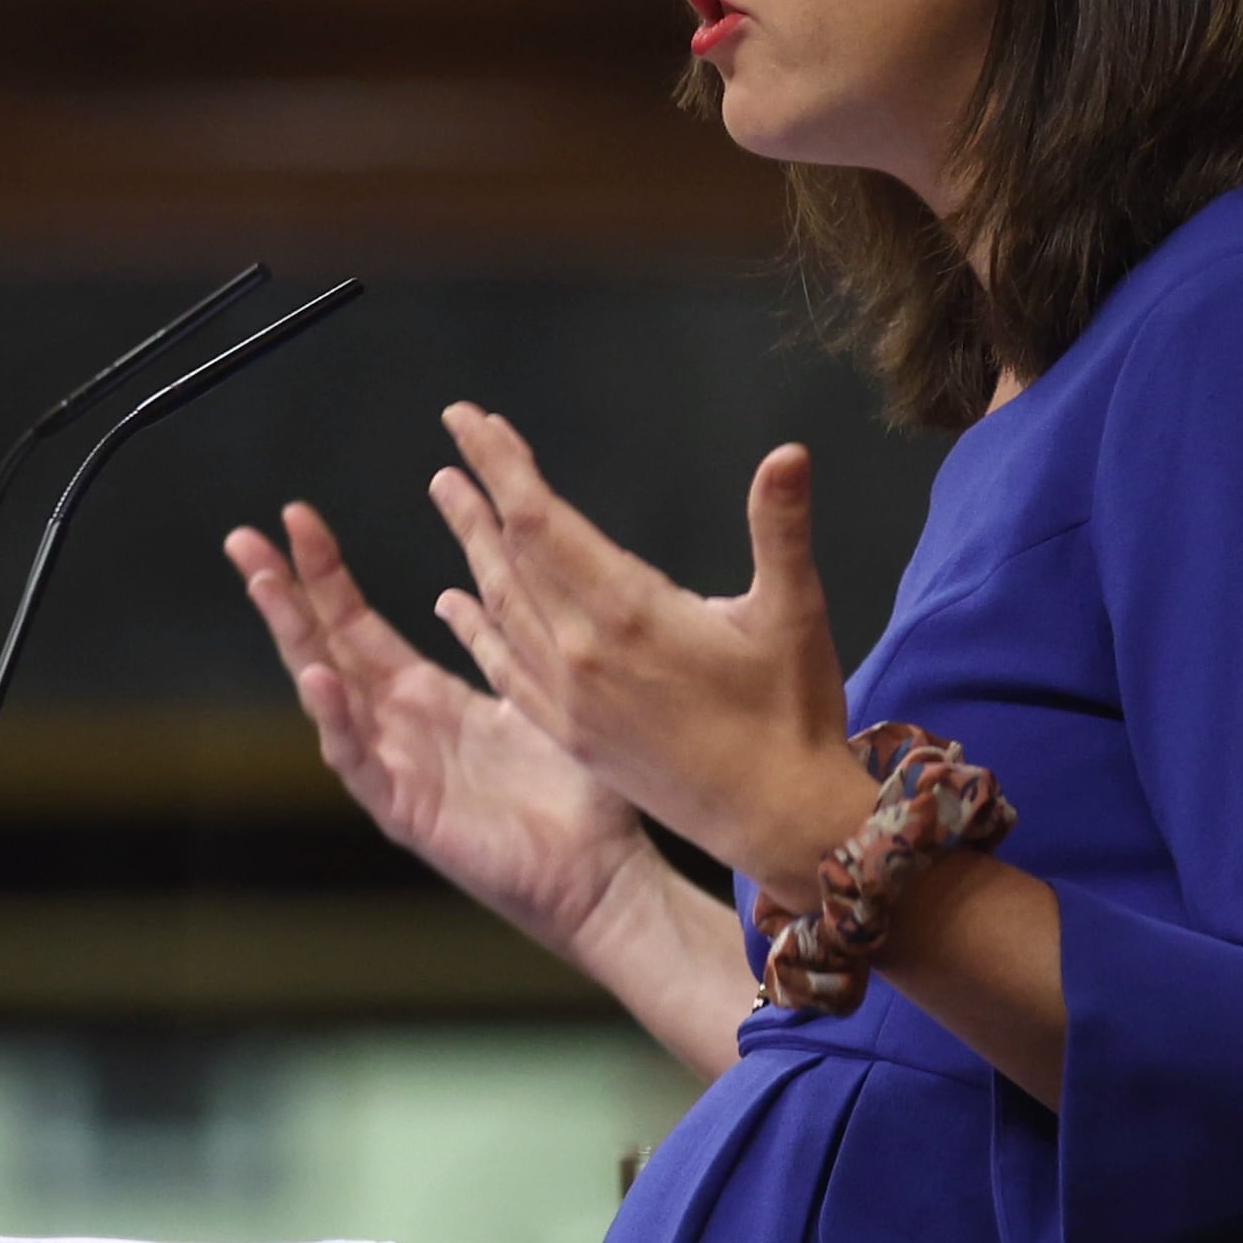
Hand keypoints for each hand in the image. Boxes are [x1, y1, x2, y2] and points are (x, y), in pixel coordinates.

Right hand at [223, 499, 660, 960]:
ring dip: (294, 639)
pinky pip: (359, 761)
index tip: (295, 517)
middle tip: (243, 538)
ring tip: (266, 585)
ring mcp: (393, 770)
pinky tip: (318, 678)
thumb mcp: (531, 696)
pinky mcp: (405, 812)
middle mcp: (395, 729)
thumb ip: (497, 644)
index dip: (324, 573)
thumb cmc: (576, 793)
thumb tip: (461, 589)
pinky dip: (336, 720)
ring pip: (326, 695)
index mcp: (422, 699)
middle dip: (282, 593)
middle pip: (324, 647)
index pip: (355, 624)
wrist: (603, 872)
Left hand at [425, 410, 868, 897]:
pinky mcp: (568, 734)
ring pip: (500, 608)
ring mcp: (567, 699)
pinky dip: (475, 627)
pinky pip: (503, 668)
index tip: (467, 419)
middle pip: (510, 555)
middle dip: (480, 494)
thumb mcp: (794, 613)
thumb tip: (788, 452)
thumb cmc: (793, 714)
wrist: (779, 823)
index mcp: (627, 614)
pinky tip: (456, 604)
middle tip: (456, 441)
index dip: (501, 465)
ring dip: (472, 549)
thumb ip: (780, 528)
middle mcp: (580, 654)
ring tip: (449, 499)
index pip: (541, 520)